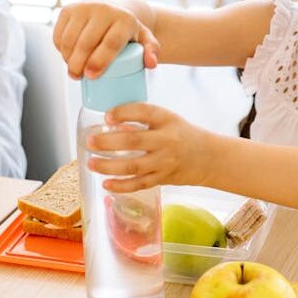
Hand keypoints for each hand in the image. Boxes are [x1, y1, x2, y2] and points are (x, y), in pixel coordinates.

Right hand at [52, 0, 159, 79]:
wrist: (114, 8)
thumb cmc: (128, 31)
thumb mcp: (144, 39)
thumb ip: (151, 51)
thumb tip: (151, 64)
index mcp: (124, 19)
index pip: (110, 43)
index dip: (99, 62)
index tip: (91, 76)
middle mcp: (104, 10)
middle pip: (86, 43)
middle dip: (78, 64)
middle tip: (78, 77)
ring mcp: (84, 7)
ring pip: (70, 39)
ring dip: (67, 58)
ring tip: (72, 70)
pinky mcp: (68, 9)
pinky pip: (59, 33)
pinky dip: (60, 48)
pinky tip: (66, 56)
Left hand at [85, 103, 211, 191]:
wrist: (208, 157)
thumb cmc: (182, 134)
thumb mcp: (167, 119)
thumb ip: (143, 119)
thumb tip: (111, 122)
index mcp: (167, 120)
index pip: (143, 112)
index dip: (123, 113)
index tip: (107, 117)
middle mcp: (166, 140)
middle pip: (133, 142)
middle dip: (108, 142)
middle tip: (90, 141)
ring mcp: (164, 162)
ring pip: (133, 166)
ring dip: (108, 166)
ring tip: (91, 163)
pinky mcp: (163, 178)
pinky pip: (139, 184)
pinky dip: (121, 185)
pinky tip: (106, 183)